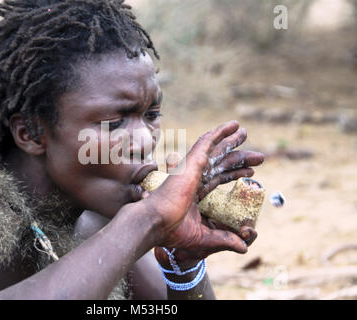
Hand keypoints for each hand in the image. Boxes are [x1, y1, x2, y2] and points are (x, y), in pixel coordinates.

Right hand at [138, 121, 263, 265]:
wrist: (158, 224)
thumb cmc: (174, 233)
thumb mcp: (206, 238)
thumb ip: (225, 239)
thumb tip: (244, 247)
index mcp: (195, 193)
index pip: (219, 178)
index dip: (235, 173)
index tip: (251, 171)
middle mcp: (194, 178)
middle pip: (220, 163)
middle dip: (238, 157)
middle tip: (258, 156)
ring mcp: (191, 169)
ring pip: (215, 150)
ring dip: (231, 140)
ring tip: (243, 131)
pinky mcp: (191, 163)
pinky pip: (206, 143)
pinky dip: (219, 133)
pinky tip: (231, 125)